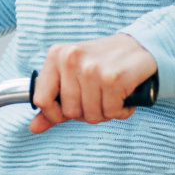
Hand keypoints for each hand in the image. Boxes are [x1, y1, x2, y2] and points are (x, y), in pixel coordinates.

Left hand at [29, 33, 157, 134]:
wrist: (140, 47)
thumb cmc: (103, 63)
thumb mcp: (73, 76)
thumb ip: (53, 102)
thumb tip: (34, 128)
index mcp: (56, 56)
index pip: (41, 98)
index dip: (54, 114)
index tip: (68, 111)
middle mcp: (71, 59)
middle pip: (69, 112)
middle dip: (87, 112)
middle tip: (99, 97)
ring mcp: (92, 68)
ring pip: (91, 115)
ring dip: (105, 112)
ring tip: (112, 95)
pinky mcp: (113, 78)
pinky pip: (111, 112)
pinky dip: (120, 111)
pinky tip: (123, 96)